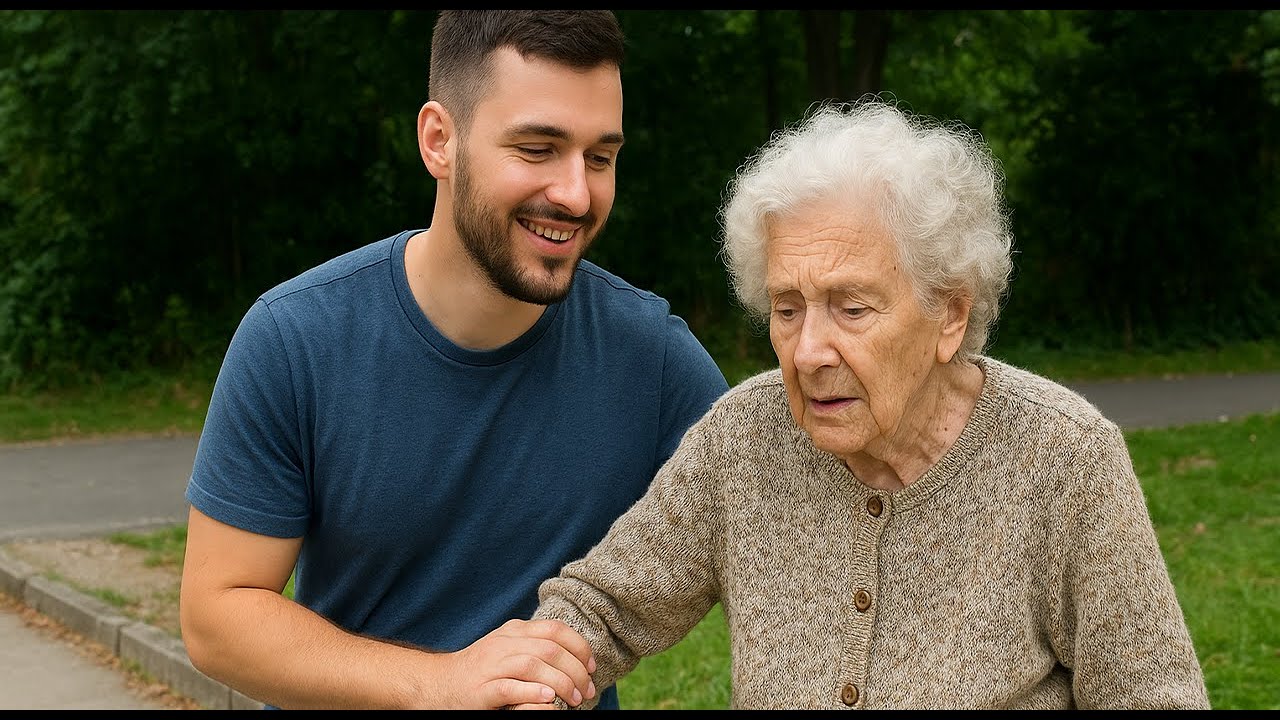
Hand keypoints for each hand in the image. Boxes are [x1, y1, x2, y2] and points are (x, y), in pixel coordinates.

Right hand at [437, 618, 595, 708]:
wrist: (439, 683)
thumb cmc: (482, 669)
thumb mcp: (509, 647)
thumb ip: (536, 646)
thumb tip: (577, 657)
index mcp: (514, 631)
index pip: (556, 630)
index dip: (580, 648)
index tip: (592, 667)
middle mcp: (504, 643)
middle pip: (550, 649)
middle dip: (576, 671)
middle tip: (587, 691)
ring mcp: (491, 666)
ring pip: (533, 665)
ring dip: (561, 683)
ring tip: (574, 699)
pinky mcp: (481, 690)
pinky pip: (509, 687)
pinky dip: (532, 691)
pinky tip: (547, 698)